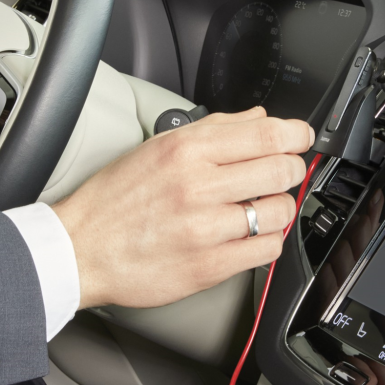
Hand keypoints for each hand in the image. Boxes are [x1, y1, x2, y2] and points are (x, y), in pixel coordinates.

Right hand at [53, 107, 314, 309]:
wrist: (83, 247)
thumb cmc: (116, 198)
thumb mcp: (158, 146)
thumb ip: (214, 128)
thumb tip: (259, 117)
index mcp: (186, 151)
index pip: (266, 134)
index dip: (296, 134)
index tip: (301, 138)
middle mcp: (197, 186)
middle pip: (281, 170)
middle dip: (290, 169)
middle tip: (281, 172)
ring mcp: (205, 228)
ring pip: (279, 211)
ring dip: (278, 206)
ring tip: (260, 206)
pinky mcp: (209, 266)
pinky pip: (267, 250)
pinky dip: (268, 239)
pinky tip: (250, 234)